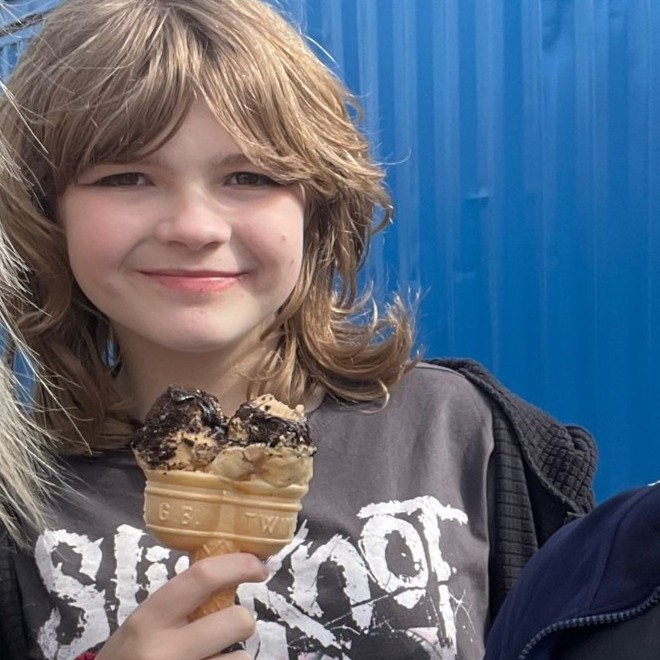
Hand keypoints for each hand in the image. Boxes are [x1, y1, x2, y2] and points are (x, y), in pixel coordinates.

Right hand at [96, 552, 267, 659]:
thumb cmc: (130, 656)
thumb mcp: (145, 623)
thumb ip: (181, 602)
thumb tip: (231, 573)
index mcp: (150, 618)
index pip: (202, 577)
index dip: (238, 565)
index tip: (259, 566)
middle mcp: (162, 650)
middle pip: (235, 620)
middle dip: (244, 619)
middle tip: (234, 624)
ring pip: (241, 659)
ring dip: (235, 656)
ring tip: (213, 658)